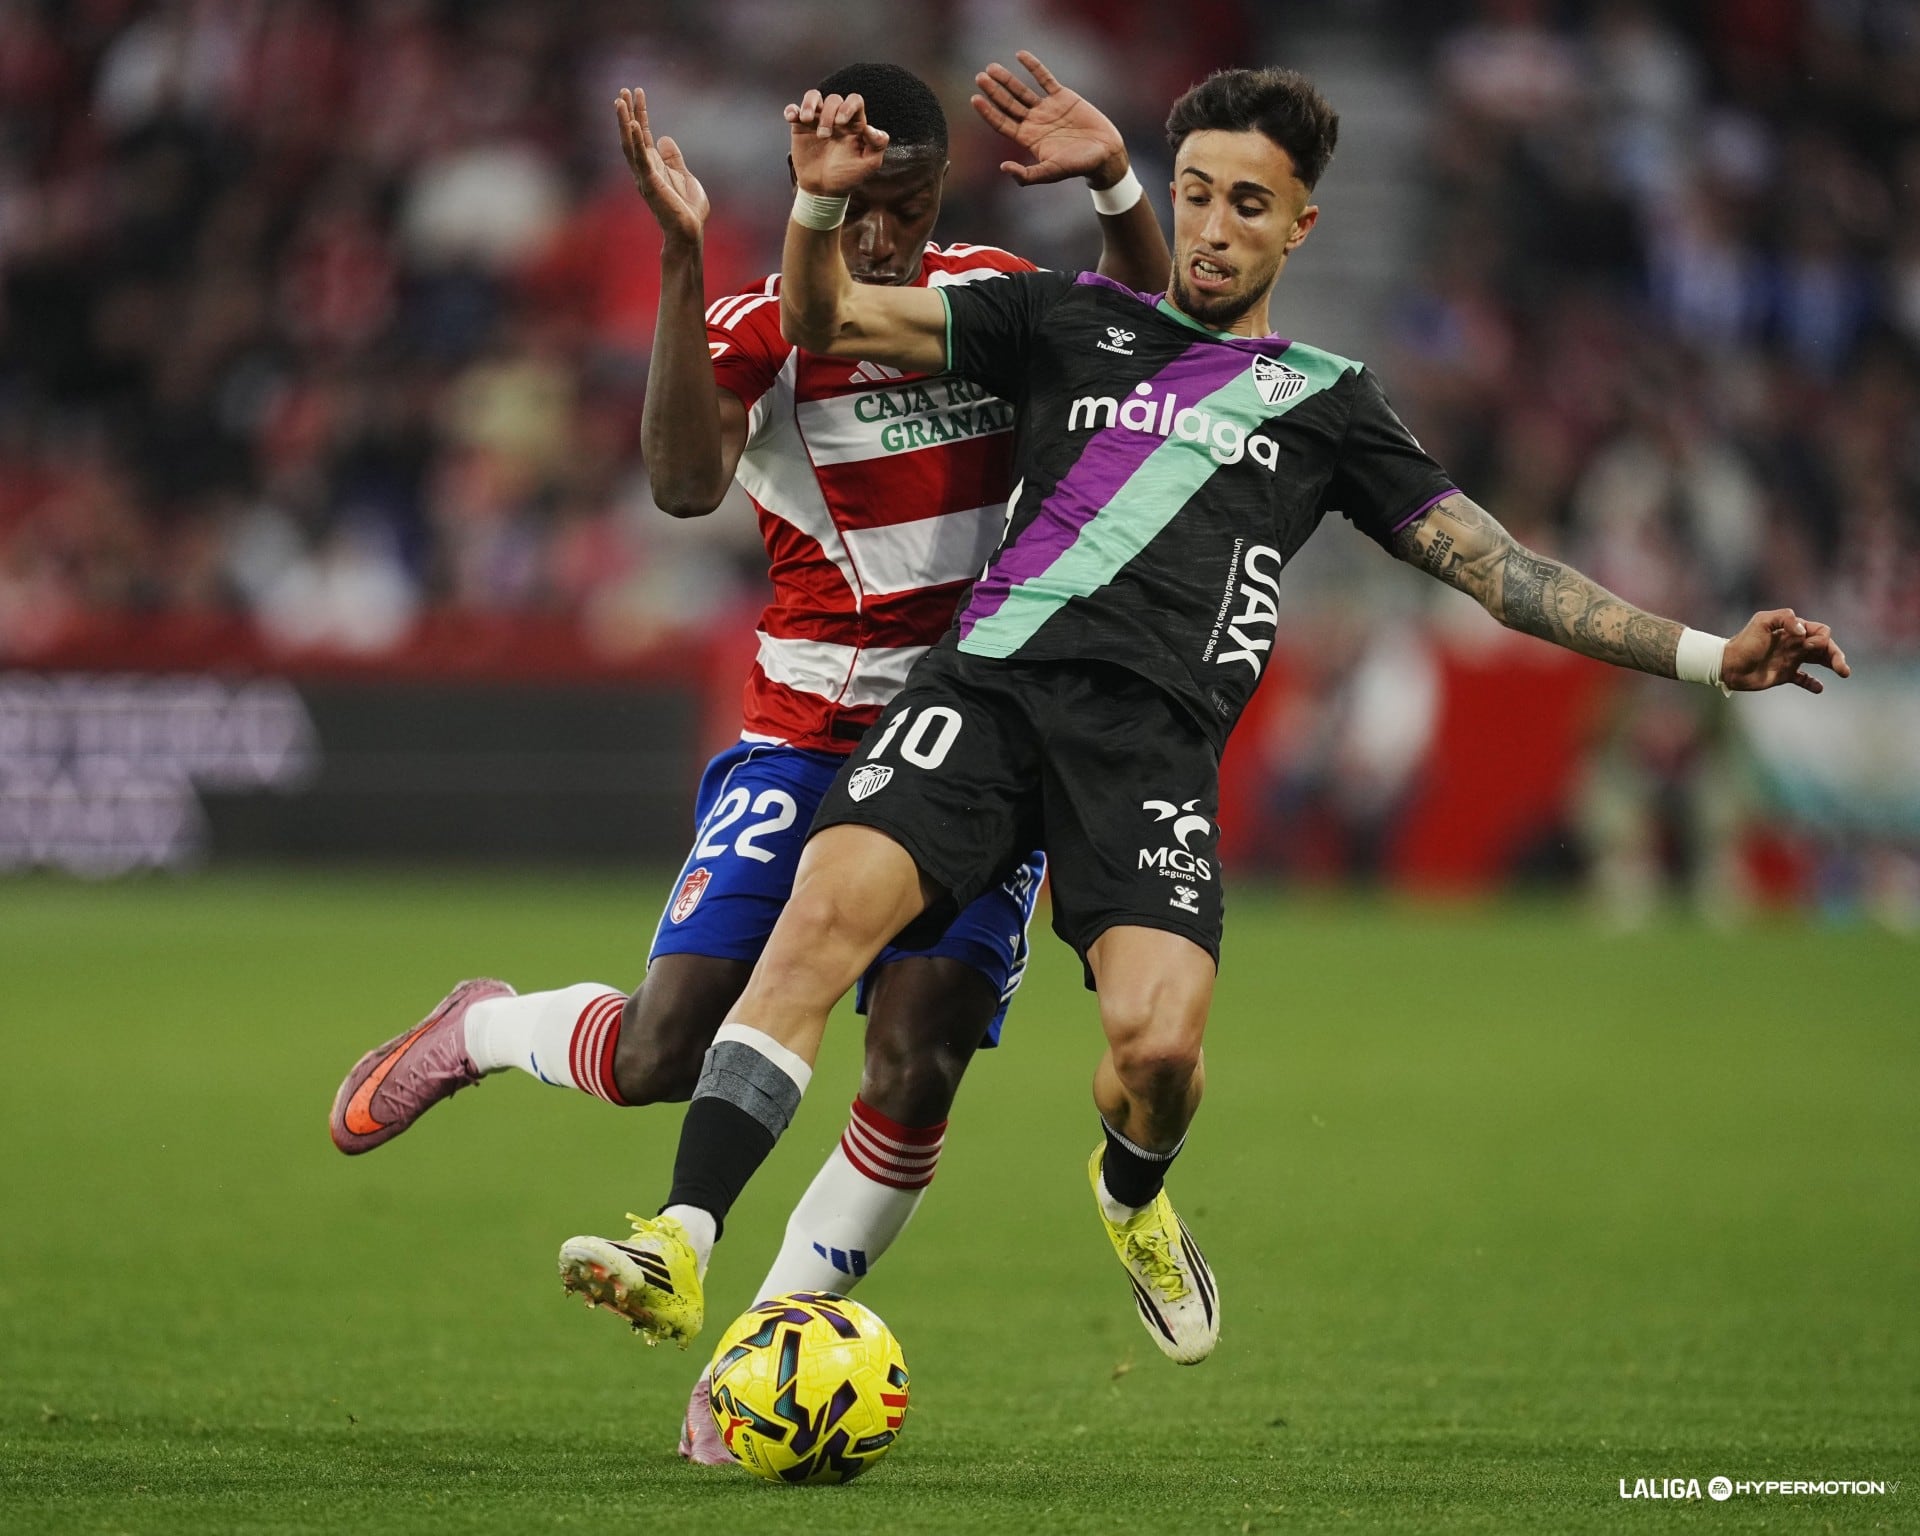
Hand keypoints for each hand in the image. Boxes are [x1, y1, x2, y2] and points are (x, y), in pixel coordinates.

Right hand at [616, 87, 708, 245]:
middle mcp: (644, 169)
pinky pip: (640, 160)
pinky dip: (636, 142)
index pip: (643, 135)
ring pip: (630, 145)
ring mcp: (645, 177)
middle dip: (628, 113)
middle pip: (632, 136)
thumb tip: (664, 139)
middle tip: (623, 90)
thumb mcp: (684, 176)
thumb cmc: (688, 210)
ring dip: (625, 122)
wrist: (690, 232)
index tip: (637, 93)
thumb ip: (674, 159)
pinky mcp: (650, 184)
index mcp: (653, 166)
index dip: (639, 114)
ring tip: (620, 101)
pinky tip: (633, 124)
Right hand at [783, 90, 889, 195]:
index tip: (841, 123)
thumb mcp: (869, 165)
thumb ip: (878, 145)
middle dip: (828, 115)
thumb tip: (870, 127)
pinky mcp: (801, 128)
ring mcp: (817, 121)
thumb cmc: (848, 176)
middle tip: (825, 136)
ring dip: (809, 104)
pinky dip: (792, 110)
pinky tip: (792, 117)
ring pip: (814, 96)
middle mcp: (836, 118)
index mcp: (854, 124)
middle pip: (834, 99)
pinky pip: (794, 110)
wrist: (824, 190)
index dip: (848, 106)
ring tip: (805, 120)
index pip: (855, 100)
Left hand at [970, 49, 1127, 188]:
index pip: (1001, 123)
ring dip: (1007, 79)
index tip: (975, 99)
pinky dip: (1033, 66)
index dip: (988, 112)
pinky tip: (1020, 55)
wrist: (1104, 153)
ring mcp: (1047, 108)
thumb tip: (1003, 168)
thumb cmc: (1077, 166)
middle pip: (1008, 104)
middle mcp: (1034, 122)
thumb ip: (1028, 174)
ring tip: (992, 67)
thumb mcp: (1051, 172)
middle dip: (994, 91)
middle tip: (979, 77)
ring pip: (1022, 90)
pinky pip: (1044, 78)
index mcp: (1028, 139)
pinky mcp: (1062, 97)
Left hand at [1721, 609, 1850, 692]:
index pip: (1820, 631)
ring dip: (1833, 665)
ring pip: (1819, 661)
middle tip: (1841, 668)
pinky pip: (1804, 679)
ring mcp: (1790, 660)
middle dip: (1836, 655)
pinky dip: (1813, 683)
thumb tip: (1803, 631)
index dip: (1822, 638)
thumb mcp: (1762, 622)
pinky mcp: (1784, 675)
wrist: (1727, 666)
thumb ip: (1784, 617)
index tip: (1809, 645)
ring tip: (1843, 673)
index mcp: (1792, 630)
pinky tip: (1819, 688)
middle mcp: (1794, 644)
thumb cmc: (1743, 643)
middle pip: (1824, 647)